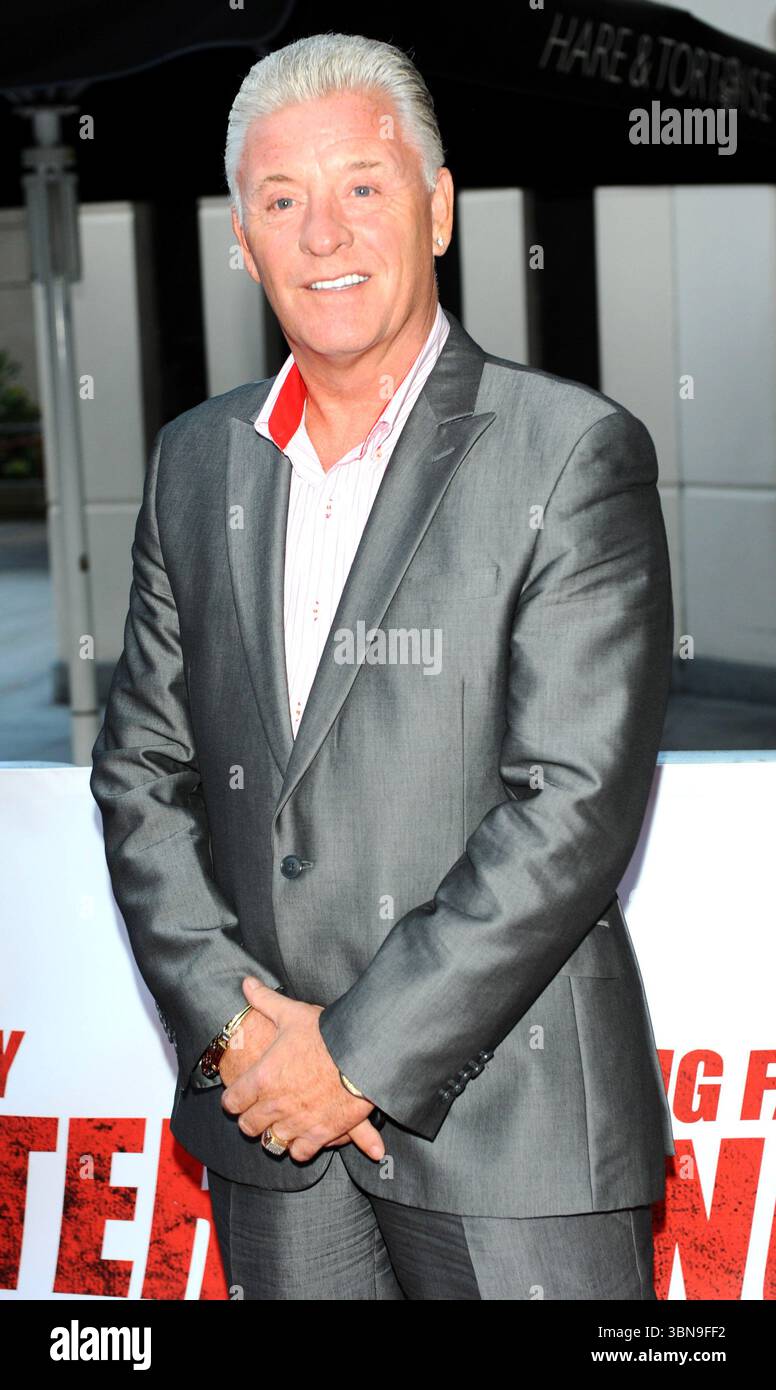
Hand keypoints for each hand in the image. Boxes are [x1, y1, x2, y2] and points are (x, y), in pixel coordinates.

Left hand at [221, 977, 385, 1163]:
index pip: (232, 1102)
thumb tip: (246, 983)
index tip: (239, 1097)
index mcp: (263, 1077)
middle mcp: (275, 1104)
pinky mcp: (321, 1134)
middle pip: (248, 1126)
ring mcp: (298, 1122)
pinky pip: (300, 1153)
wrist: (364, 1053)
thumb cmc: (327, 1033)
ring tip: (281, 1125)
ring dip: (275, 1134)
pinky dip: (300, 1147)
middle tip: (259, 1112)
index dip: (233, 1100)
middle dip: (251, 1119)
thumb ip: (265, 1000)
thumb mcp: (292, 1013)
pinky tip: (304, 1138)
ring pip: (272, 1142)